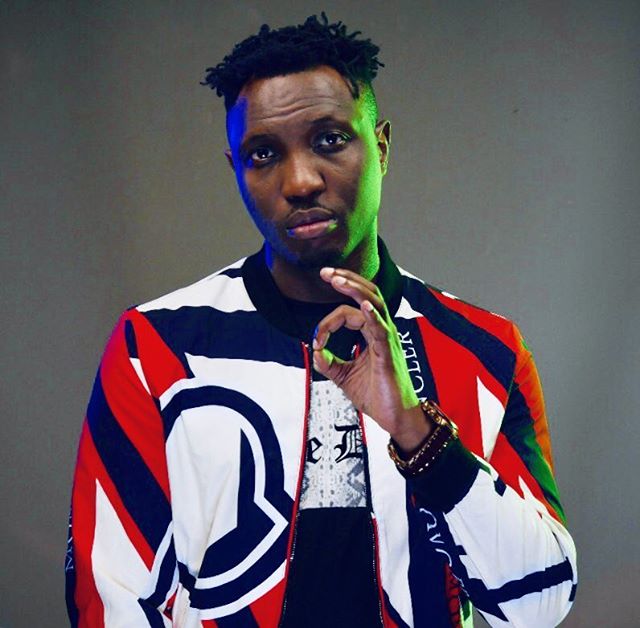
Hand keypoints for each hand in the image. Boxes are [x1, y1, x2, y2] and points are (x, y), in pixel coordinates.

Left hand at [313, 267, 430, 451]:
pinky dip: (372, 315)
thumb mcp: (344, 376)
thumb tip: (314, 351)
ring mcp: (387, 340)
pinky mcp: (389, 353)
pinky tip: (362, 306)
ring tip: (337, 279)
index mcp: (372, 333)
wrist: (395, 418)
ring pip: (374, 304)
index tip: (316, 340)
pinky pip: (382, 329)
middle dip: (346, 280)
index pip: (348, 312)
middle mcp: (382, 331)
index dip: (327, 322)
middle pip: (367, 295)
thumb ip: (329, 362)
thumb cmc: (377, 396)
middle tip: (325, 273)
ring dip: (354, 290)